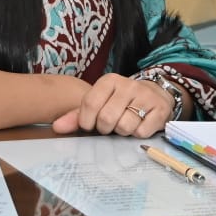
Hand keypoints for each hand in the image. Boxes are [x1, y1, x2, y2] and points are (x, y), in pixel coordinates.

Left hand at [50, 75, 169, 138]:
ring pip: (124, 127)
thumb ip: (77, 116)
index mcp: (109, 81)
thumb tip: (56, 127)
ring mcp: (145, 96)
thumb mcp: (99, 103)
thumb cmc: (120, 102)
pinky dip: (138, 134)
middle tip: (110, 125)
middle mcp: (127, 85)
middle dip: (106, 129)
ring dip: (123, 132)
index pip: (89, 104)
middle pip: (106, 118)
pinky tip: (139, 125)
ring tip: (126, 123)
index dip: (87, 121)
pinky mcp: (159, 109)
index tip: (90, 125)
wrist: (154, 95)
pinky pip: (141, 132)